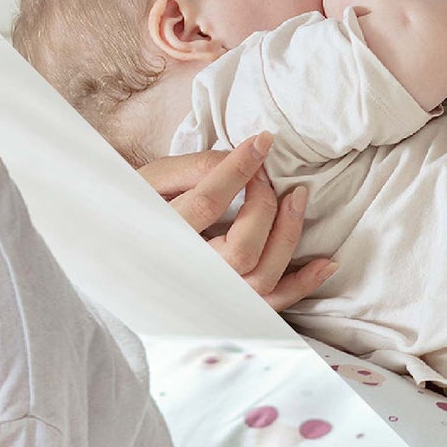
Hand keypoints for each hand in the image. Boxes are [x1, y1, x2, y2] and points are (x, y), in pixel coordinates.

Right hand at [139, 135, 335, 311]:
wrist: (119, 250)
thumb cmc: (136, 207)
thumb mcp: (154, 179)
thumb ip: (194, 167)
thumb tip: (241, 157)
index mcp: (162, 237)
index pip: (207, 205)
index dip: (239, 170)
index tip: (262, 142)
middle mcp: (189, 275)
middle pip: (241, 250)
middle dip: (264, 206)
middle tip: (266, 174)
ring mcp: (213, 295)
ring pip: (261, 278)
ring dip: (288, 236)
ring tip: (298, 197)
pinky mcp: (234, 304)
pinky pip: (273, 304)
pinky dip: (303, 284)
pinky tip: (327, 261)